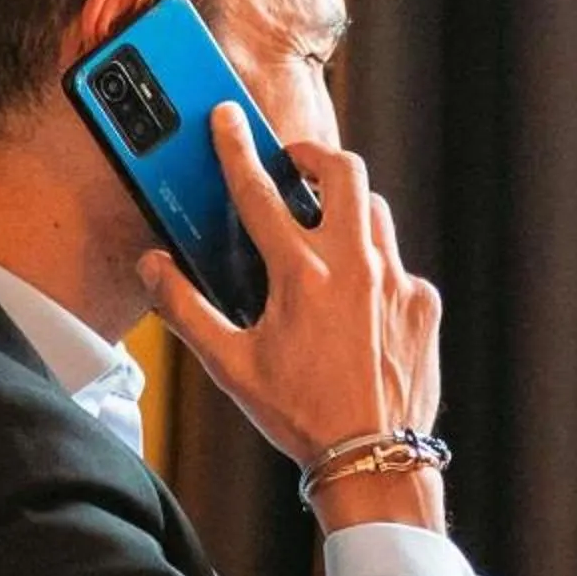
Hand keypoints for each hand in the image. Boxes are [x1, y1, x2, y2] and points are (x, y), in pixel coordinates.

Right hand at [140, 108, 442, 482]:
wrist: (373, 458)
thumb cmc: (301, 416)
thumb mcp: (231, 366)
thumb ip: (186, 310)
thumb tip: (153, 268)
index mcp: (301, 274)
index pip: (259, 191)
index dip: (236, 147)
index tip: (228, 118)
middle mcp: (354, 266)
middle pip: (342, 170)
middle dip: (314, 155)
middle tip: (294, 164)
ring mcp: (396, 281)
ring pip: (374, 212)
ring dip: (347, 208)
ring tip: (324, 229)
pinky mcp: (422, 303)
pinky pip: (398, 265)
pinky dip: (375, 269)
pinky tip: (358, 301)